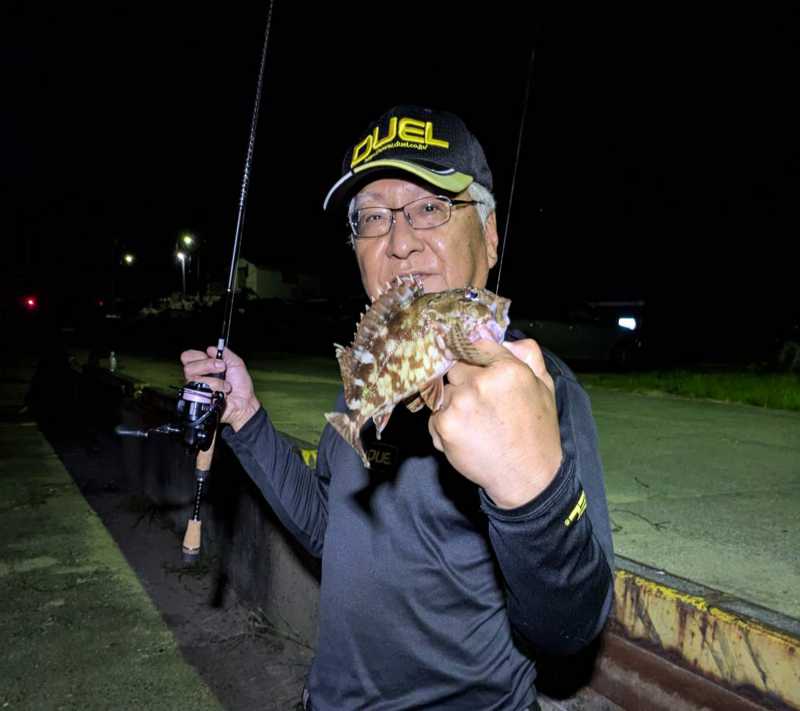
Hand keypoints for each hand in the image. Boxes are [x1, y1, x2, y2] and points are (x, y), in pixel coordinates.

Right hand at [180, 346, 260, 430]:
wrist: (245, 402)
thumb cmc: (240, 385)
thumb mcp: (236, 364)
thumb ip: (224, 353)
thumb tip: (210, 348)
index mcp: (203, 367)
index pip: (187, 357)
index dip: (197, 355)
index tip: (213, 357)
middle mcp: (198, 378)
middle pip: (188, 367)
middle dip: (207, 365)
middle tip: (222, 368)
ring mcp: (197, 390)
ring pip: (195, 380)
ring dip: (216, 381)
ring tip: (226, 385)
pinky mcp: (200, 401)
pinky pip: (202, 392)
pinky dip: (216, 390)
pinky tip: (223, 393)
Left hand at [428, 338, 562, 507]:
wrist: (528, 478)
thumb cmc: (537, 432)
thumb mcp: (544, 386)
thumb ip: (528, 355)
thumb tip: (503, 338)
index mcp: (507, 368)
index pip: (476, 345)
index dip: (474, 358)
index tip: (474, 369)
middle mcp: (481, 381)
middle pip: (455, 368)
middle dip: (464, 383)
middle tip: (480, 406)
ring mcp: (460, 402)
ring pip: (443, 392)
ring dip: (453, 405)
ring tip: (475, 425)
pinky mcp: (445, 424)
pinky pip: (434, 416)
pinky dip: (445, 427)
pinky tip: (466, 438)